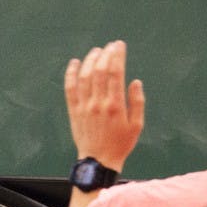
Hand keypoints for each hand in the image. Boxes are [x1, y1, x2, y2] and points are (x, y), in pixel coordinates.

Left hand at [63, 40, 144, 171]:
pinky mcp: (73, 111)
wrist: (98, 160)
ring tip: (96, 51)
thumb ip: (137, 102)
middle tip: (110, 46)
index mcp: (116, 105)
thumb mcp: (137, 124)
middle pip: (99, 72)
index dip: (117, 56)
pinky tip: (74, 63)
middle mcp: (98, 103)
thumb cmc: (121, 143)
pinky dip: (71, 74)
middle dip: (105, 54)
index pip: (115, 73)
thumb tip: (135, 81)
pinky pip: (70, 89)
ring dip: (89, 61)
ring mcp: (84, 107)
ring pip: (84, 77)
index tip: (119, 46)